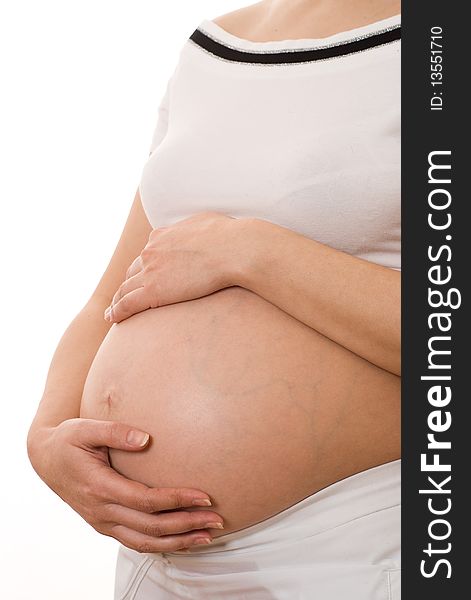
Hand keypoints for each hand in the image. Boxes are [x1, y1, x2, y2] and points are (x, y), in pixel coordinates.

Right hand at [27, 419, 223, 551]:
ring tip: (208, 536)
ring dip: (178, 541)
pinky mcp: (106, 525)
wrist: (46, 459)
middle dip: (186, 524)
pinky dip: (162, 545)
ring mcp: (103, 522)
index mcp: (99, 487)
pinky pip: (137, 542)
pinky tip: (183, 540)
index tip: (204, 496)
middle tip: (217, 519)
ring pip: (145, 542)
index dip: (177, 500)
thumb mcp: (86, 428)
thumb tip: (146, 439)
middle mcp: (101, 511)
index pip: (146, 501)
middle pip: (151, 527)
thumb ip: (115, 431)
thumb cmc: (68, 440)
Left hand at [104, 211, 244, 322]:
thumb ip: (194, 229)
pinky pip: (128, 304)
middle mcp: (150, 251)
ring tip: (113, 312)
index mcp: (161, 236)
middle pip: (133, 271)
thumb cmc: (229, 237)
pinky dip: (117, 312)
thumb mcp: (205, 222)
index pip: (147, 254)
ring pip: (125, 289)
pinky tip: (112, 319)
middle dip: (128, 284)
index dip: (144, 267)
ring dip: (117, 300)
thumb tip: (199, 231)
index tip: (144, 277)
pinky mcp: (154, 291)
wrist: (233, 249)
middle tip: (123, 297)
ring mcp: (150, 271)